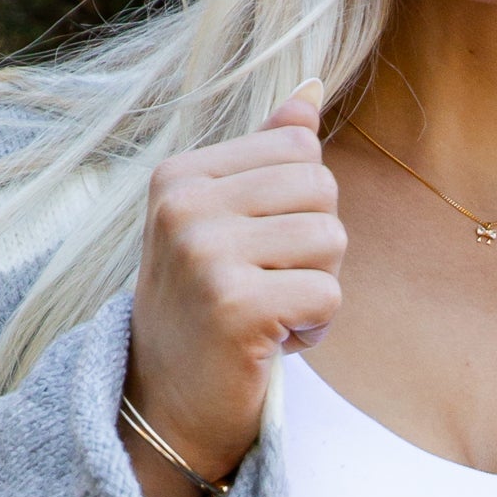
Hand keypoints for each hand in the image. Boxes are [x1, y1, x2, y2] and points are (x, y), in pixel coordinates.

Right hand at [124, 84, 343, 496]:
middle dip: (314, 248)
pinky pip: (328, 294)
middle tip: (266, 288)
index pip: (298, 150)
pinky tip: (272, 344)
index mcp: (179, 177)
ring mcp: (205, 257)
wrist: (164, 408)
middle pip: (321, 190)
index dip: (299, 208)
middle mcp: (184, 208)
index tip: (255, 252)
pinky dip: (314, 329)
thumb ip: (266, 154)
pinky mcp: (235, 308)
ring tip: (268, 315)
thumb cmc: (203, 312)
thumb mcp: (221, 223)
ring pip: (331, 240)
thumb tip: (312, 88)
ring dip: (317, 289)